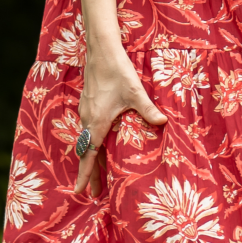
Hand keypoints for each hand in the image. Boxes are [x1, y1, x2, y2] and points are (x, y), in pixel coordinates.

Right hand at [76, 42, 166, 196]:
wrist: (101, 50)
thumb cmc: (117, 70)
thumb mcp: (135, 91)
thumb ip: (147, 109)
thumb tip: (163, 123)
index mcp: (97, 122)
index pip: (88, 155)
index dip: (85, 174)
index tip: (79, 191)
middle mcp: (88, 119)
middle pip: (87, 153)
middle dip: (91, 173)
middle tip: (94, 192)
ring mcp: (87, 112)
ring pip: (88, 141)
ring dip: (92, 158)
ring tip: (98, 173)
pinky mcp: (89, 104)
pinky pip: (89, 129)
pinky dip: (93, 143)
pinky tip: (102, 143)